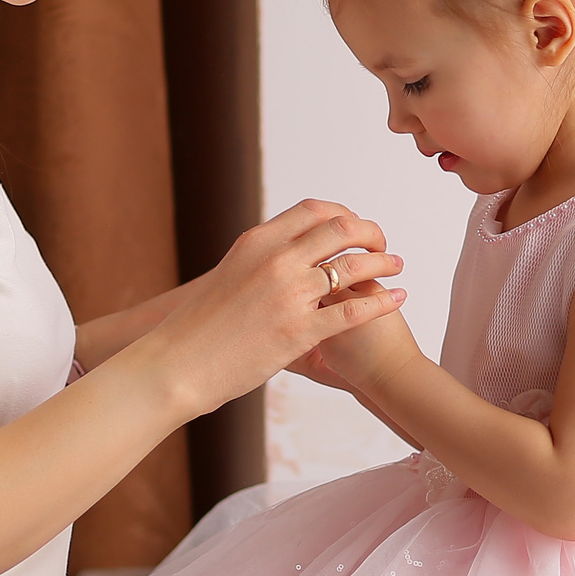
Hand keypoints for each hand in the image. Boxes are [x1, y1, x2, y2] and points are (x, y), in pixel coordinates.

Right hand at [124, 200, 403, 417]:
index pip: (313, 210)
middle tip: (383, 242)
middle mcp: (277, 260)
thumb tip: (278, 253)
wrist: (177, 365)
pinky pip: (355, 310)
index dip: (343, 213)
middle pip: (341, 229)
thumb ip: (258, 261)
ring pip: (354, 266)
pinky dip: (383, 301)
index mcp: (257, 242)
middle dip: (370, 232)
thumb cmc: (197, 327)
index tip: (354, 225)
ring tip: (397, 265)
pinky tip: (398, 299)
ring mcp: (290, 295)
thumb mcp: (227, 276)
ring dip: (383, 262)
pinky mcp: (300, 331)